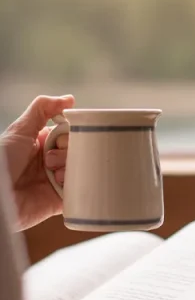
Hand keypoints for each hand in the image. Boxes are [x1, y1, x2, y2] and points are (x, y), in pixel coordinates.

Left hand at [1, 95, 74, 230]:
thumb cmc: (3, 161)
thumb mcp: (20, 129)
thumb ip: (42, 108)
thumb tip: (70, 99)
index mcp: (43, 144)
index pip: (70, 134)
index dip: (70, 135)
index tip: (59, 140)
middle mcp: (52, 161)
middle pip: (79, 151)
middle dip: (67, 153)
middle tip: (50, 161)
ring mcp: (58, 181)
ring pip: (82, 169)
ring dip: (70, 169)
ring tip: (54, 176)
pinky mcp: (63, 200)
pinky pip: (82, 190)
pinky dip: (77, 185)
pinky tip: (62, 185)